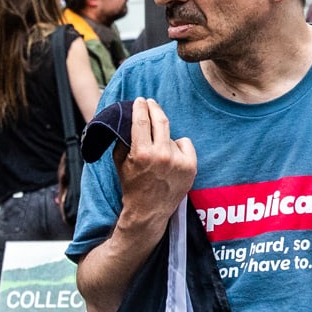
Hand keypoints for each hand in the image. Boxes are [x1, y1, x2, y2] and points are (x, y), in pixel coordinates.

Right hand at [116, 99, 197, 230]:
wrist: (148, 211)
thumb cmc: (132, 186)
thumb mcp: (120, 162)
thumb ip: (123, 140)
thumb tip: (128, 120)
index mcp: (142, 153)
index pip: (141, 120)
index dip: (140, 107)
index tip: (140, 100)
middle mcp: (161, 155)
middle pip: (160, 120)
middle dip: (154, 107)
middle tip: (150, 103)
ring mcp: (178, 161)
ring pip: (171, 135)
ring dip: (163, 138)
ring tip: (158, 153)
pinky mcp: (190, 166)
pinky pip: (185, 143)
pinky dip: (179, 146)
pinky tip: (172, 158)